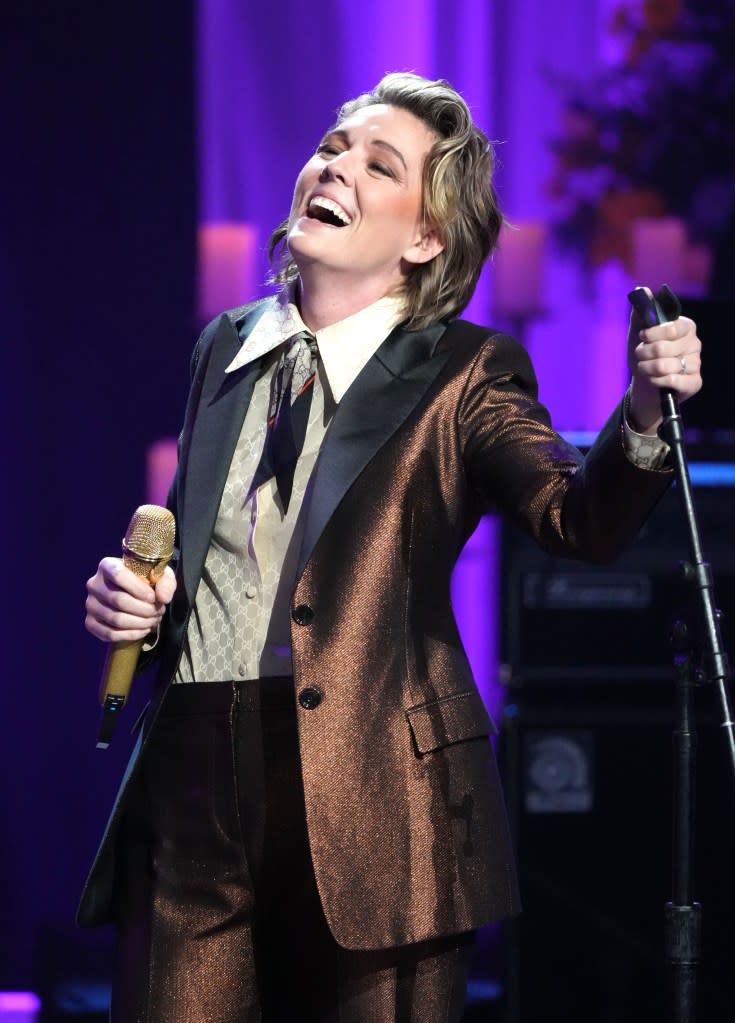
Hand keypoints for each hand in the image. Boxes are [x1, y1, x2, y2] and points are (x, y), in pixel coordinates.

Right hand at [85, 558, 176, 642]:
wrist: (133, 592)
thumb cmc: (146, 579)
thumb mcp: (160, 574)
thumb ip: (165, 582)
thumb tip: (163, 598)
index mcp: (107, 565)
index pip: (119, 575)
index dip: (138, 589)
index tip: (154, 597)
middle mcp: (94, 584)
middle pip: (119, 601)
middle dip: (145, 609)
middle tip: (159, 611)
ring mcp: (90, 605)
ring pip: (116, 619)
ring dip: (140, 623)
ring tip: (154, 620)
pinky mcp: (90, 622)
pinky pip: (109, 634)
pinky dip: (131, 635)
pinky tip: (143, 630)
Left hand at [627, 298, 701, 433]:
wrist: (644, 381)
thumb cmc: (644, 354)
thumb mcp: (638, 333)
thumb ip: (641, 312)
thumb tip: (641, 289)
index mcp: (685, 327)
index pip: (670, 328)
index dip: (652, 334)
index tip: (642, 336)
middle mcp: (695, 344)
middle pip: (663, 348)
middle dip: (644, 353)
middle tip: (640, 355)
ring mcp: (696, 364)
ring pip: (664, 367)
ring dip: (646, 368)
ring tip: (645, 368)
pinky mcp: (694, 382)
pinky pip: (672, 381)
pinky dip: (656, 381)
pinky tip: (654, 380)